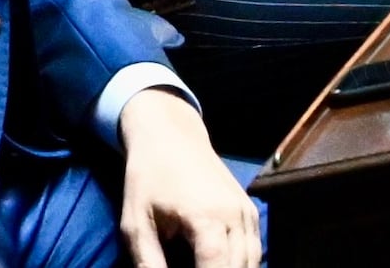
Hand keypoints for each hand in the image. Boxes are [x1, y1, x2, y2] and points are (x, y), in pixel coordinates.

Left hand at [114, 86, 261, 267]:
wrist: (169, 134)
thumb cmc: (147, 177)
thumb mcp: (135, 222)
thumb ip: (148, 262)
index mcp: (207, 217)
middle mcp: (236, 216)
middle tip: (190, 267)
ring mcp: (247, 213)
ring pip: (252, 263)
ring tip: (204, 266)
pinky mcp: (250, 211)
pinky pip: (254, 251)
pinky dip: (240, 265)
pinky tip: (219, 265)